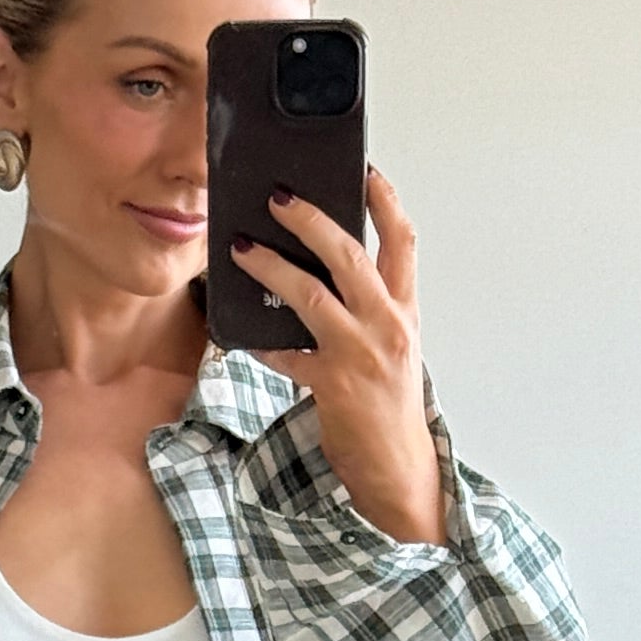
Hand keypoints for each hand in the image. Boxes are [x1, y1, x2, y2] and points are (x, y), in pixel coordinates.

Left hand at [232, 167, 446, 544]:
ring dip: (271, 267)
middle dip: (311, 220)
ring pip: (311, 294)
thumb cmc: (390, 409)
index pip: (403, 242)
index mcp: (405, 312)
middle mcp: (388, 326)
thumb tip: (317, 275)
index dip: (385, 201)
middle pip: (351, 254)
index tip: (364, 170)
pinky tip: (236, 333)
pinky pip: (285, 354)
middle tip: (279, 198)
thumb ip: (366, 313)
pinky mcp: (333, 384)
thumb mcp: (391, 350)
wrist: (399, 470)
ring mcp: (361, 354)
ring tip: (241, 249)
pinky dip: (258, 342)